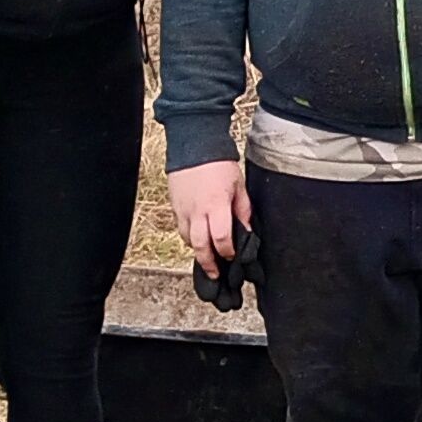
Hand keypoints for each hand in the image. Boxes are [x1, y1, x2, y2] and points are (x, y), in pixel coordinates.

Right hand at [167, 158, 249, 277]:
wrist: (194, 147)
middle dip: (208, 263)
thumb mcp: (239, 187)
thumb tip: (247, 232)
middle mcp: (197, 211)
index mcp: (216, 205)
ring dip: (197, 251)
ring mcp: (183, 210)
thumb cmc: (219, 165)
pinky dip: (189, 238)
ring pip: (187, 239)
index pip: (221, 238)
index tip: (233, 257)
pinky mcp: (174, 207)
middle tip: (216, 274)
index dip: (228, 252)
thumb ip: (243, 211)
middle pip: (199, 245)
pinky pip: (180, 228)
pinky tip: (198, 240)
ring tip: (208, 260)